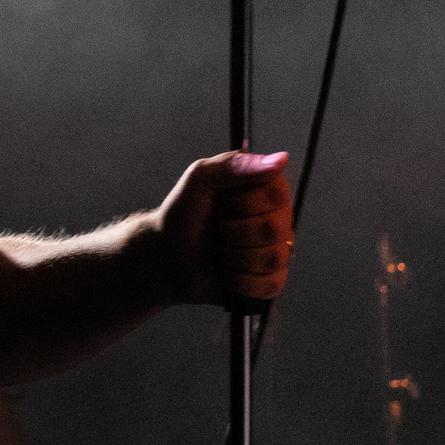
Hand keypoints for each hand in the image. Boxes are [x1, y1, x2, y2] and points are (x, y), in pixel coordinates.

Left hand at [150, 150, 294, 306]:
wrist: (165, 255)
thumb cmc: (182, 215)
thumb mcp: (199, 179)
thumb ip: (234, 165)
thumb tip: (280, 159)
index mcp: (266, 192)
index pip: (278, 194)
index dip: (244, 203)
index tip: (222, 203)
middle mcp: (278, 220)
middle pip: (274, 229)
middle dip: (233, 232)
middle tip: (217, 229)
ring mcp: (277, 251)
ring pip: (272, 258)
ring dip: (234, 257)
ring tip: (220, 250)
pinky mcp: (271, 281)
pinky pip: (269, 284)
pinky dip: (240, 280)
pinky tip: (227, 272)